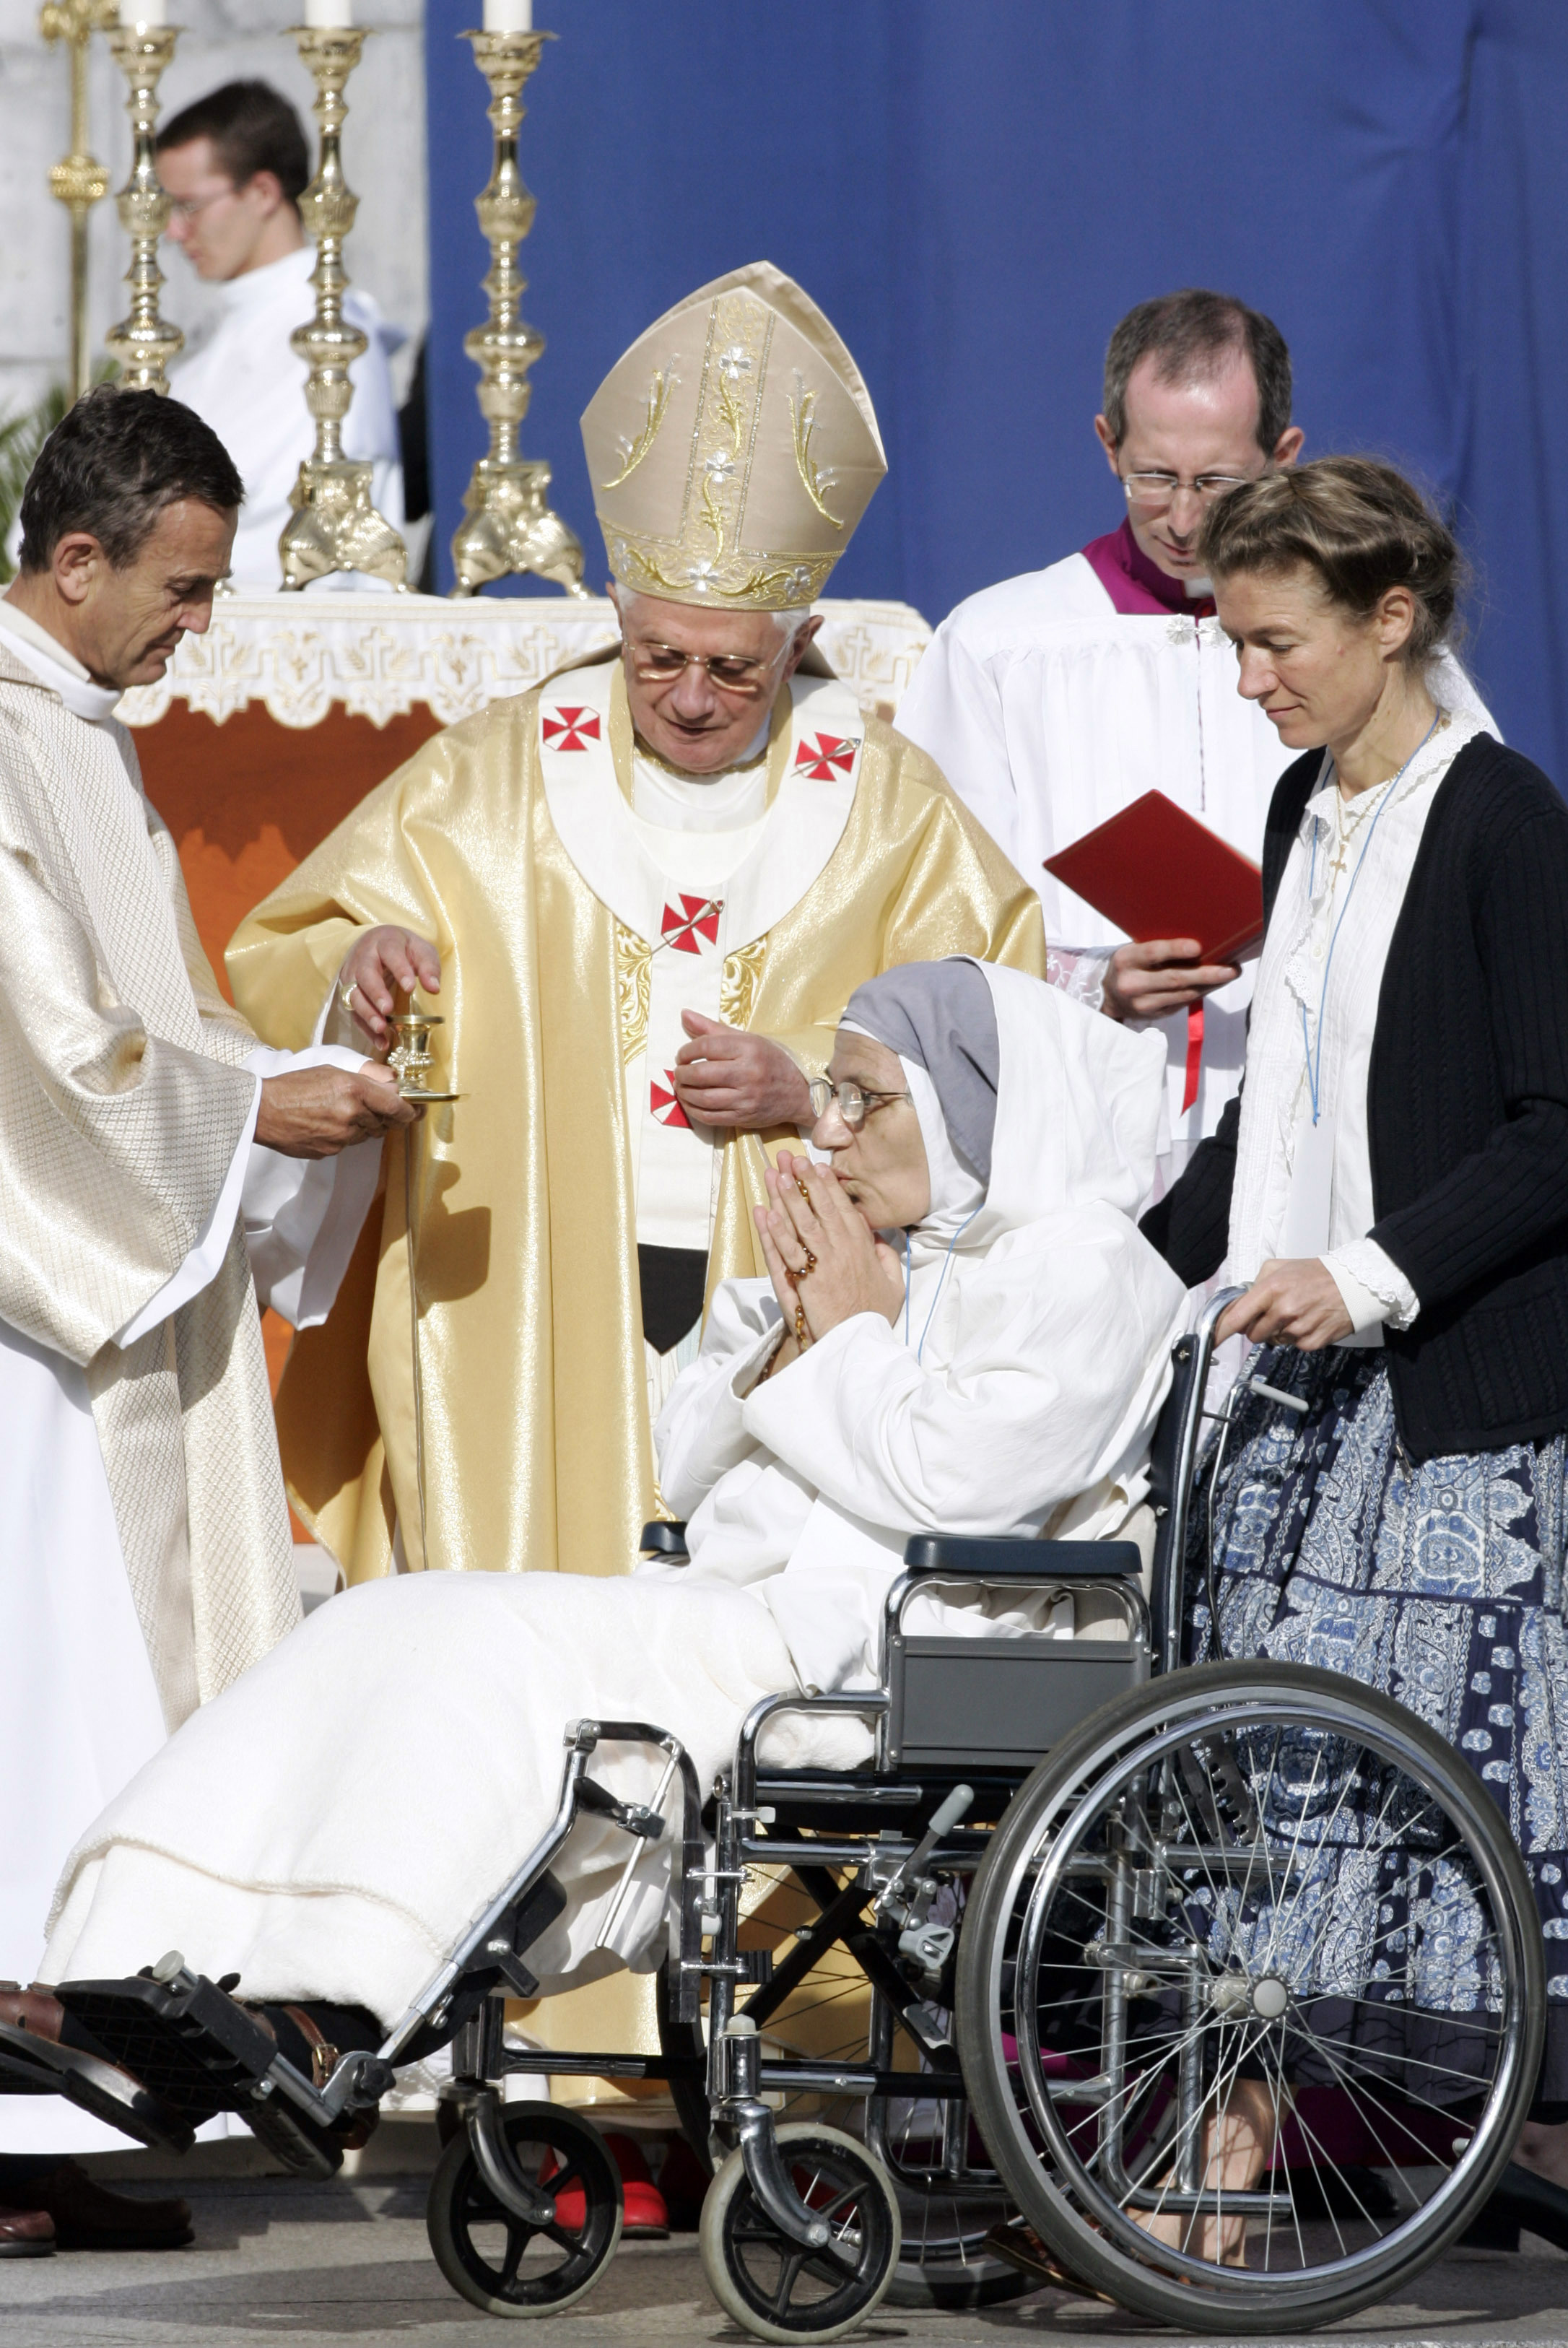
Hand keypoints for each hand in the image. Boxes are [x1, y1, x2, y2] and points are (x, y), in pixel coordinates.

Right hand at [256, 1061, 418, 1159]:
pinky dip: (343, 1135)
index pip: (396, 1107)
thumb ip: (366, 1078)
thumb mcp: (332, 1070)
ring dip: (361, 1125)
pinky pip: (347, 1144)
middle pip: (383, 1123)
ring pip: (365, 1134)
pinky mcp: (330, 1151)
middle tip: (371, 1108)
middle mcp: (351, 1115)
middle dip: (382, 1116)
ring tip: (337, 1111)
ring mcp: (341, 1137)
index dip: (410, 1112)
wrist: (262, 1111)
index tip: (416, 1112)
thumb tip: (392, 1084)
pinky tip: (325, 1123)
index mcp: (354, 1090)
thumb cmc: (294, 1086)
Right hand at [337, 926, 441, 1050]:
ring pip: (354, 994)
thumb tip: (434, 988)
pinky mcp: (348, 992)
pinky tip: (380, 1041)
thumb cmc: (402, 948)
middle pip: (365, 974)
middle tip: (387, 1009)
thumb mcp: (420, 950)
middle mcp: (363, 957)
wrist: (376, 943)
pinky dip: (365, 1028)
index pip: (390, 953)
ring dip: (366, 1013)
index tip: (410, 987)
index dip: (400, 970)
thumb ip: (429, 967)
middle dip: (376, 993)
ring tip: (381, 1028)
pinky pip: (354, 1012)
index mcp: (384, 942)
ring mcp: (352, 974)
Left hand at [673, 1011, 812, 1129]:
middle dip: (682, 1073)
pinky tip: (690, 1103)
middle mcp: (748, 1073)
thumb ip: (712, 1028)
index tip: (682, 1055)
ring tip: (681, 1087)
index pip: (706, 1046)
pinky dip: (694, 1111)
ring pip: (703, 1098)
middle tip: (678, 1072)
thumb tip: (683, 1014)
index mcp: (748, 1048)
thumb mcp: (747, 1039)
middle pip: (701, 1074)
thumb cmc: (770, 1061)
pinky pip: (710, 1117)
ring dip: (684, 1093)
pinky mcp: (744, 1117)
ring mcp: (746, 1098)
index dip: (686, 1051)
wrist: (798, 1093)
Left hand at [753, 1149, 905, 1342]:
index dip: (828, 1186)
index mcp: (862, 1248)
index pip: (842, 1208)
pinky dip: (774, 1232)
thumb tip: (876, 1237)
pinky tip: (765, 1213)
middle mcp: (839, 1250)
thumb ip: (886, 1257)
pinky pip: (784, 1252)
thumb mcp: (894, 1284)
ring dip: (785, 1198)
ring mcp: (819, 1265)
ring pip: (799, 1224)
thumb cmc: (874, 1315)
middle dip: (803, 1181)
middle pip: (818, 1208)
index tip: (818, 1166)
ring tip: (774, 1174)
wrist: (856, 1344)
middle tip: (791, 1158)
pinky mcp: (801, 1281)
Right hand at [1102, 939, 1240, 1021]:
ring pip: (1184, 994)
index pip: (1152, 953)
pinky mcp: (1155, 1015)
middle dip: (1206, 973)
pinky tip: (1215, 983)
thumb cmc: (1131, 964)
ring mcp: (1143, 1004)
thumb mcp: (1134, 951)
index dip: (1175, 949)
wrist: (1110, 996)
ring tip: (1231, 973)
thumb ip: (1157, 947)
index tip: (1198, 947)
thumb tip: (1198, 939)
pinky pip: (1184, 1002)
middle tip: (1232, 968)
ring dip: (1211, 984)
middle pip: (1174, 979)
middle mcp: (1132, 984)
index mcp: (1126, 960)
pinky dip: (1202, 992)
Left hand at [1216, 1258, 1353, 1350]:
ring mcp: (1298, 1329)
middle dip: (1257, 1327)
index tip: (1212, 1339)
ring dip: (1278, 1331)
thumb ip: (1255, 1284)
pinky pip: (1293, 1346)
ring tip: (1296, 1313)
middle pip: (1253, 1334)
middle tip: (1273, 1313)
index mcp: (1271, 1289)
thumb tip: (1238, 1303)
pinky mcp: (1312, 1342)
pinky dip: (1297, 1337)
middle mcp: (1283, 1310)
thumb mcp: (1280, 1267)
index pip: (1237, 1317)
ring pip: (1273, 1341)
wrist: (1354, 1284)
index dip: (1221, 1330)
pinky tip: (1308, 1321)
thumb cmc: (1317, 1274)